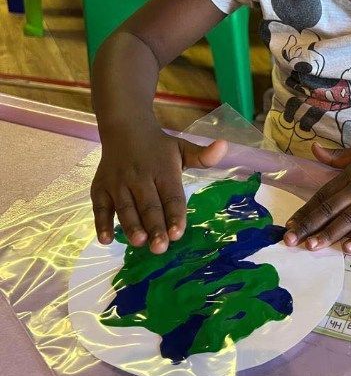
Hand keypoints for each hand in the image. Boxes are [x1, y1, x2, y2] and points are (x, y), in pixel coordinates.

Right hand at [90, 128, 226, 253]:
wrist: (125, 128)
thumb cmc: (159, 146)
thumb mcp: (182, 148)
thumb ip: (203, 156)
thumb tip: (225, 146)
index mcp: (164, 170)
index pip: (171, 196)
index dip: (175, 214)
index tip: (178, 233)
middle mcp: (140, 177)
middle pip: (149, 205)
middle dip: (154, 227)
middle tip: (160, 247)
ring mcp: (118, 183)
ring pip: (125, 208)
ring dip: (132, 226)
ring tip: (140, 242)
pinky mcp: (100, 188)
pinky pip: (100, 207)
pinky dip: (101, 223)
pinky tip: (106, 239)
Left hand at [283, 134, 350, 251]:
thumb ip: (338, 156)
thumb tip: (314, 149)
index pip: (323, 194)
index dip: (306, 210)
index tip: (289, 224)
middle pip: (331, 208)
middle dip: (309, 225)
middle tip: (290, 240)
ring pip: (349, 217)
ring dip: (330, 233)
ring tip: (312, 246)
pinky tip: (349, 247)